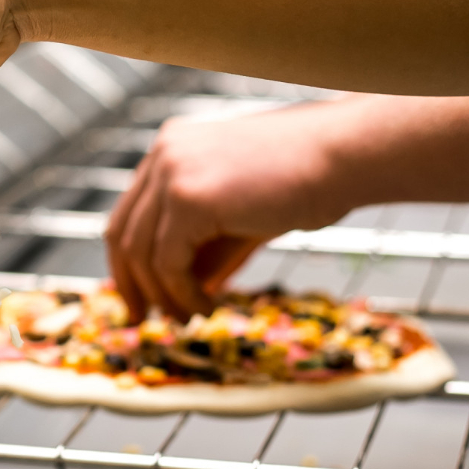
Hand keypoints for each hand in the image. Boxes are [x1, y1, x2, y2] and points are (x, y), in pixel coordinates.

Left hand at [104, 102, 355, 320]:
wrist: (347, 156)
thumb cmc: (308, 181)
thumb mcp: (240, 215)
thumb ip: (205, 245)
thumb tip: (181, 290)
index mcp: (173, 148)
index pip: (130, 213)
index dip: (127, 262)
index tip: (137, 298)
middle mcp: (164, 153)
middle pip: (122, 232)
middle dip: (130, 283)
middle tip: (141, 320)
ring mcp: (172, 171)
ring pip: (141, 253)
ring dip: (162, 296)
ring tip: (188, 319)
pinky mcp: (188, 197)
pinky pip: (167, 263)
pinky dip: (182, 294)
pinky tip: (208, 308)